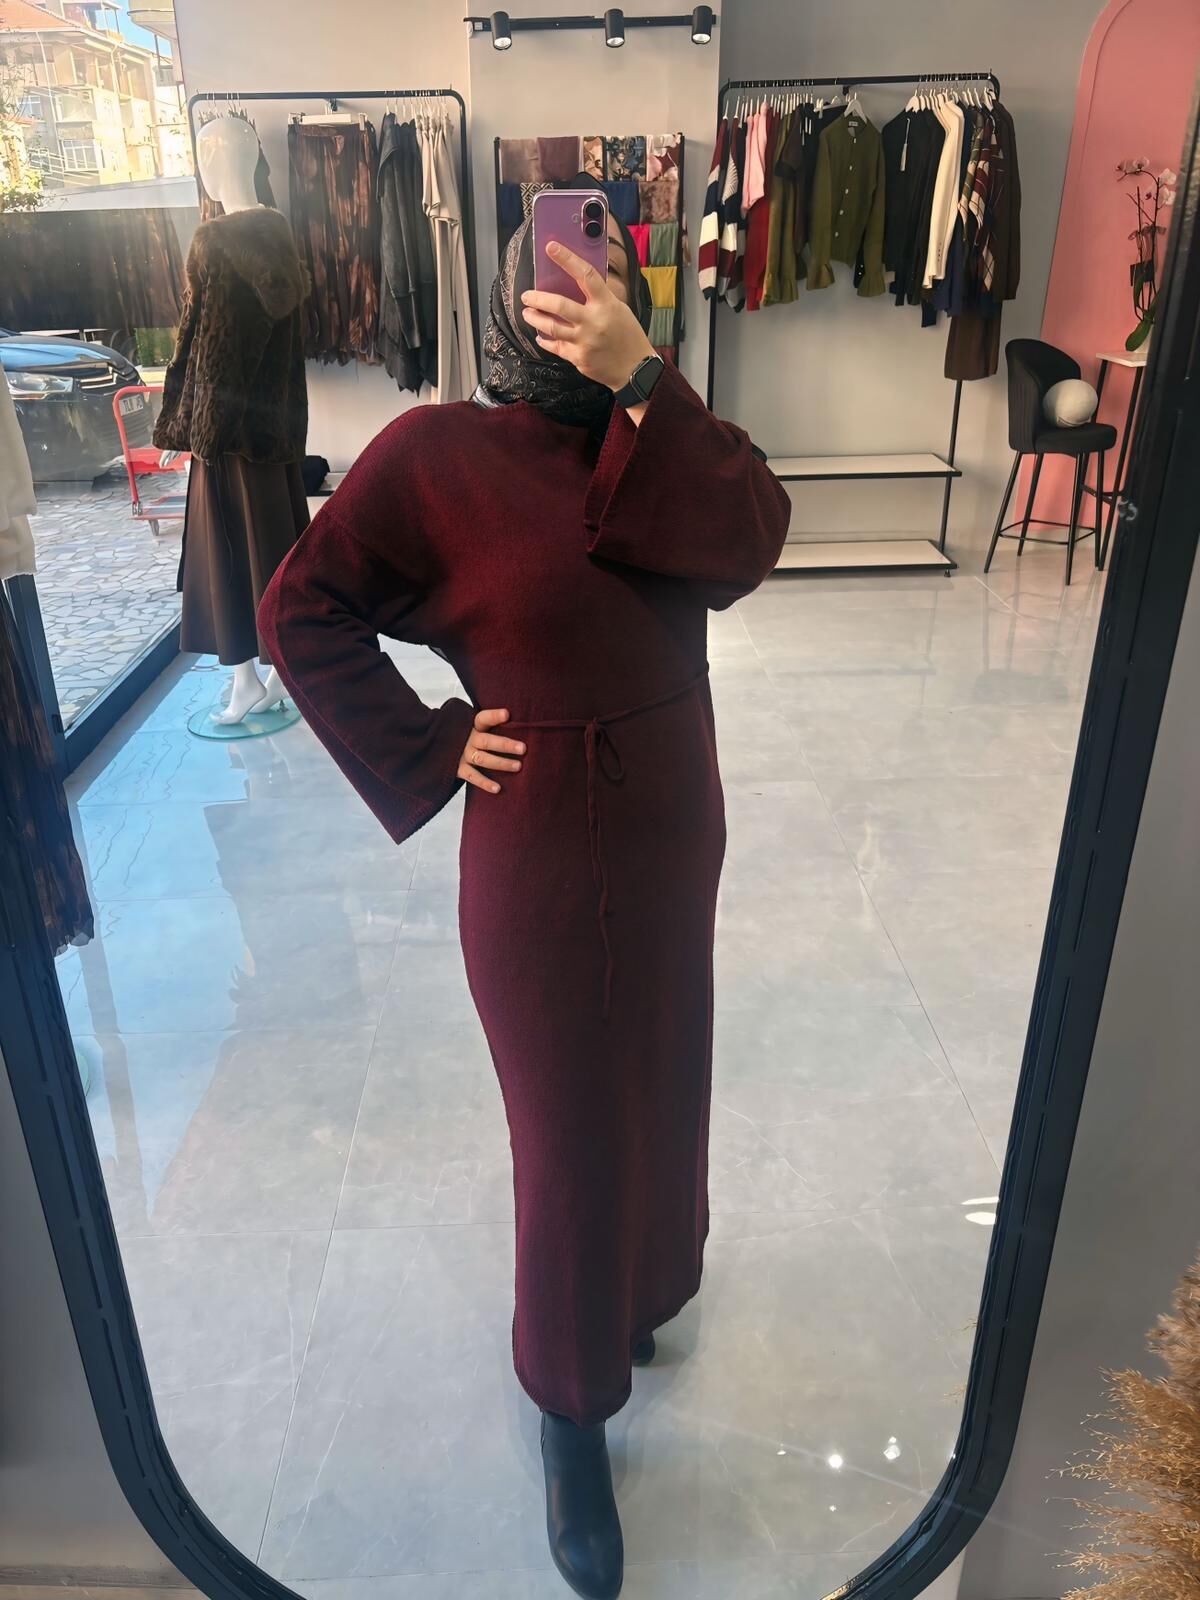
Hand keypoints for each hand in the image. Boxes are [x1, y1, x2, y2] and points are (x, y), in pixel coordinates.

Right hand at [458, 707, 524, 794]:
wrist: (444, 747)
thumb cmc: (472, 737)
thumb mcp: (479, 728)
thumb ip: (495, 726)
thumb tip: (520, 722)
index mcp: (474, 726)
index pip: (483, 718)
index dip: (494, 716)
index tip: (507, 714)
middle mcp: (468, 740)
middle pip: (486, 741)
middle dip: (505, 745)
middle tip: (523, 748)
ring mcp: (463, 755)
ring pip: (482, 759)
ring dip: (501, 763)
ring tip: (518, 766)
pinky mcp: (458, 769)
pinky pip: (472, 777)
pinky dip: (484, 783)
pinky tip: (498, 788)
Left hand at [520, 241, 655, 393]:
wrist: (635, 369)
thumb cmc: (628, 335)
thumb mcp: (619, 309)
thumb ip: (599, 297)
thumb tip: (577, 283)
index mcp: (606, 304)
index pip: (585, 275)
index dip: (567, 259)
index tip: (551, 247)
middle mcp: (593, 321)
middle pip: (559, 305)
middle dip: (538, 299)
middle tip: (526, 296)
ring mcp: (584, 341)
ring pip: (552, 327)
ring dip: (536, 319)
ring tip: (527, 313)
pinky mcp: (578, 358)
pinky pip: (556, 346)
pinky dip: (545, 340)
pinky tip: (540, 335)